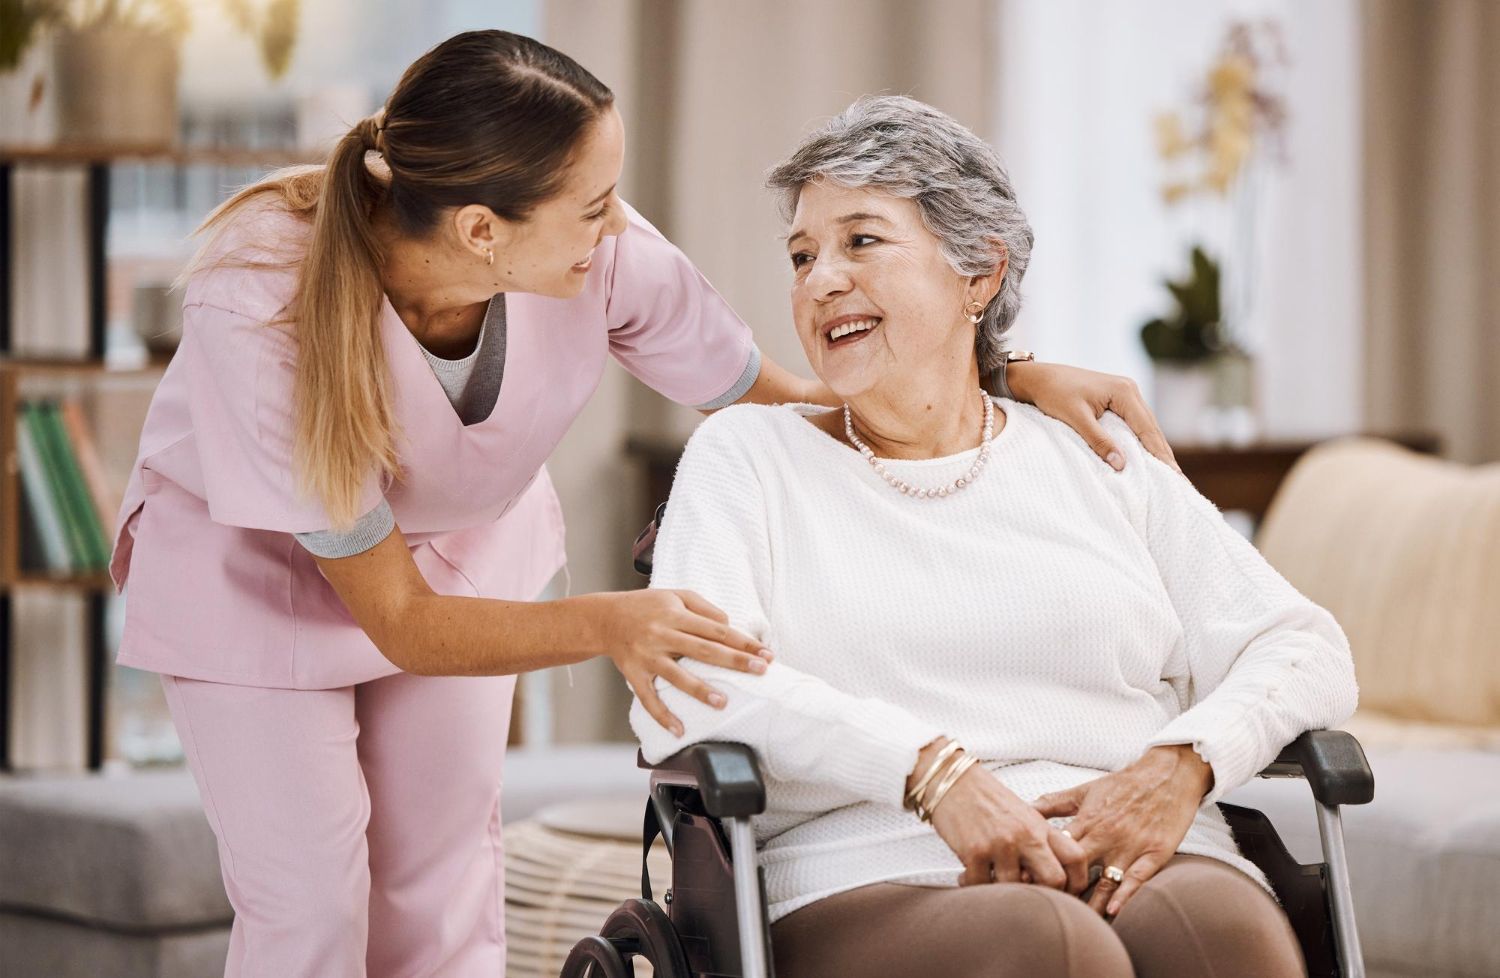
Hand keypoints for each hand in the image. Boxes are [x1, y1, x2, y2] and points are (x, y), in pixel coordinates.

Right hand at [594, 589, 772, 734]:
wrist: (604, 619)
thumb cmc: (646, 606)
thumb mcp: (676, 594)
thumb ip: (705, 607)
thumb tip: (729, 625)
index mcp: (676, 614)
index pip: (717, 629)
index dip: (743, 642)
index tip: (766, 653)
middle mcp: (662, 635)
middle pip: (704, 650)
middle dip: (735, 661)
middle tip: (760, 671)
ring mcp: (648, 657)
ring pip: (677, 676)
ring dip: (700, 690)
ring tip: (722, 703)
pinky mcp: (634, 675)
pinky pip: (649, 699)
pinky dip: (663, 716)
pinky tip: (679, 730)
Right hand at [911, 740, 1089, 893]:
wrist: (952, 780)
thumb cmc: (985, 798)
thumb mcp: (1023, 815)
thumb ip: (1039, 842)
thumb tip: (1050, 877)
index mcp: (1040, 826)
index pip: (1076, 858)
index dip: (1077, 882)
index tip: (1066, 892)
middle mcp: (1025, 835)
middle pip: (1054, 880)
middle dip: (1045, 895)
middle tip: (1028, 896)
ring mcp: (1000, 844)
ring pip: (1015, 889)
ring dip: (1002, 892)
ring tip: (989, 881)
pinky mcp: (974, 851)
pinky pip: (981, 885)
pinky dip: (973, 885)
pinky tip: (967, 877)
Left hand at [1005, 362, 1179, 472]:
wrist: (1039, 377)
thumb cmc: (1054, 394)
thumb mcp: (1075, 418)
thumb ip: (1099, 441)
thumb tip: (1122, 465)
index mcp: (1124, 391)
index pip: (1147, 429)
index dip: (1160, 453)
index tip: (1174, 474)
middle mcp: (1130, 390)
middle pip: (1152, 428)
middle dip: (1163, 453)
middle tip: (1178, 480)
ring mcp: (1126, 394)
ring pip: (1145, 427)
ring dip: (1155, 449)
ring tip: (1168, 474)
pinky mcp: (1117, 400)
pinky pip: (1135, 424)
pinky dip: (1142, 441)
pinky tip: (1147, 457)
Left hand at [1032, 745, 1213, 916]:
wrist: (1167, 775)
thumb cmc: (1123, 784)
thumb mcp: (1084, 790)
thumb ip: (1053, 803)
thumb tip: (1022, 809)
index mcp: (1086, 821)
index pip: (1057, 849)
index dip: (1040, 866)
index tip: (1026, 883)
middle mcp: (1106, 835)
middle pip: (1077, 868)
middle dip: (1062, 889)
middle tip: (1048, 907)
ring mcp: (1130, 846)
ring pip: (1105, 879)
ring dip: (1091, 902)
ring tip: (1079, 921)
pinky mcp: (1155, 853)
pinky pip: (1138, 878)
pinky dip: (1126, 895)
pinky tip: (1115, 910)